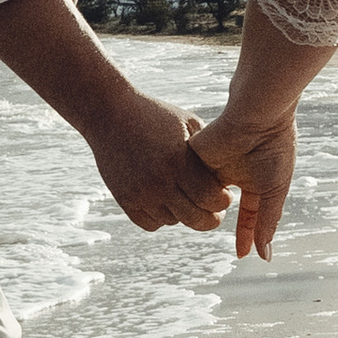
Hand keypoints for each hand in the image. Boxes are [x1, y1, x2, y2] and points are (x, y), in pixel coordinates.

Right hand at [90, 90, 233, 233]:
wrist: (109, 112)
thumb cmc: (154, 114)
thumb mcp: (187, 122)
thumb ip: (207, 149)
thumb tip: (229, 172)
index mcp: (179, 162)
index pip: (212, 199)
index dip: (223, 202)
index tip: (224, 196)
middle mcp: (160, 181)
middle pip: (196, 219)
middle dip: (211, 219)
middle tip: (214, 212)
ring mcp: (140, 193)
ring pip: (173, 222)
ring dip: (184, 215)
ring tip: (186, 199)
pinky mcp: (124, 199)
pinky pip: (150, 224)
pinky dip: (161, 218)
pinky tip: (166, 202)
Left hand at [188, 102, 298, 259]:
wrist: (256, 115)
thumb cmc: (272, 149)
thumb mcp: (274, 189)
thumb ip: (267, 222)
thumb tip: (264, 257)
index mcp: (254, 178)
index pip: (249, 212)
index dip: (246, 233)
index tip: (242, 253)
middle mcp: (232, 172)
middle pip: (220, 206)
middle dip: (216, 218)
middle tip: (211, 227)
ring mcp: (211, 163)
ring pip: (199, 194)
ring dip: (198, 206)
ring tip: (195, 210)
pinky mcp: (192, 154)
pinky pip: (182, 176)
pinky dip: (182, 187)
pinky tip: (178, 194)